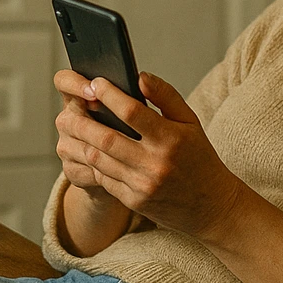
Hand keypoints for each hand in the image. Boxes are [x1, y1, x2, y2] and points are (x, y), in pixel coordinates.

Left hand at [55, 70, 245, 243]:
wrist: (212, 207)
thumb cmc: (199, 157)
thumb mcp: (190, 122)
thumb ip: (165, 95)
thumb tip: (139, 76)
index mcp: (171, 139)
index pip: (132, 112)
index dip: (109, 95)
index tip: (95, 83)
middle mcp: (155, 164)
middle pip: (106, 139)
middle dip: (82, 122)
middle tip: (69, 108)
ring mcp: (142, 185)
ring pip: (98, 160)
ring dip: (80, 142)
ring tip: (71, 127)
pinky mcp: (134, 201)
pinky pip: (103, 178)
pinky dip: (92, 162)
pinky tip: (86, 149)